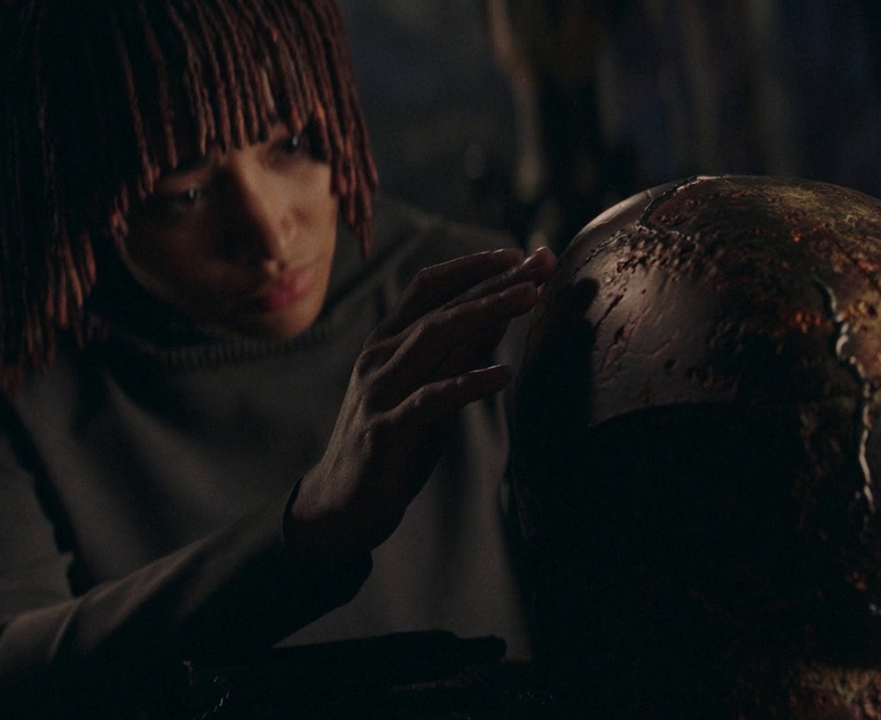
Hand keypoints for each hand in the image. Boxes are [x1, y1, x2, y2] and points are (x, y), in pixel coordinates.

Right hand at [286, 246, 556, 563]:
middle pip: (441, 307)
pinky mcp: (386, 431)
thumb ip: (457, 354)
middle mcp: (379, 358)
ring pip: (434, 338)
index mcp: (385, 344)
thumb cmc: (390, 445)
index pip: (427, 287)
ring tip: (530, 298)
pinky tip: (503, 375)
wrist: (340, 505)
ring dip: (486, 313)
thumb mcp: (427, 390)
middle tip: (540, 264)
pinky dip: (468, 383)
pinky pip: (431, 399)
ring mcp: (380, 392)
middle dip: (493, 282)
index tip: (518, 253)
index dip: (472, 266)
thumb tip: (500, 317)